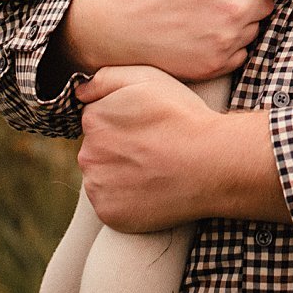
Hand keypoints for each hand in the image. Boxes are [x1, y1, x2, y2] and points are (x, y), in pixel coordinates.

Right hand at [57, 0, 292, 81]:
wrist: (108, 19)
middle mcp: (233, 5)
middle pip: (268, 5)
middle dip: (251, 2)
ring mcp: (225, 38)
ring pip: (253, 32)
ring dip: (238, 26)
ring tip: (201, 19)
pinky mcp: (214, 65)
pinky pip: (239, 56)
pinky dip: (226, 50)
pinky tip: (198, 39)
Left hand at [75, 67, 289, 231]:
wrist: (212, 163)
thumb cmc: (182, 117)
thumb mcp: (147, 77)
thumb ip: (105, 78)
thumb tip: (80, 93)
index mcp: (93, 120)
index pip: (97, 121)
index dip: (124, 124)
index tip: (148, 129)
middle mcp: (87, 154)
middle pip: (97, 151)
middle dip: (118, 150)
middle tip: (153, 151)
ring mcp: (97, 187)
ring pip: (102, 179)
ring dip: (120, 176)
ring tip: (154, 172)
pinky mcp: (109, 214)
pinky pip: (111, 205)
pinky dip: (126, 201)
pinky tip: (151, 191)